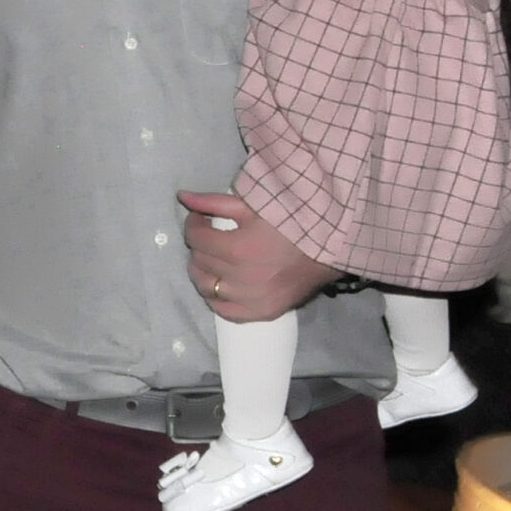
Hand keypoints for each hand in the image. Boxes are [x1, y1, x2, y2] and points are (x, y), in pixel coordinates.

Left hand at [180, 191, 340, 321]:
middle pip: (199, 261)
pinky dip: (217, 298)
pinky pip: (224, 312)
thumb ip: (213, 202)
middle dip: (199, 246)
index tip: (200, 219)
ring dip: (203, 271)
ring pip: (206, 287)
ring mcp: (251, 300)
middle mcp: (241, 279)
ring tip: (213, 259)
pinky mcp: (262, 312)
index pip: (196, 239)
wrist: (329, 248)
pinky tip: (221, 284)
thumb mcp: (252, 207)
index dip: (193, 225)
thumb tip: (182, 197)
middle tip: (210, 237)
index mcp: (238, 249)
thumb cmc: (291, 222)